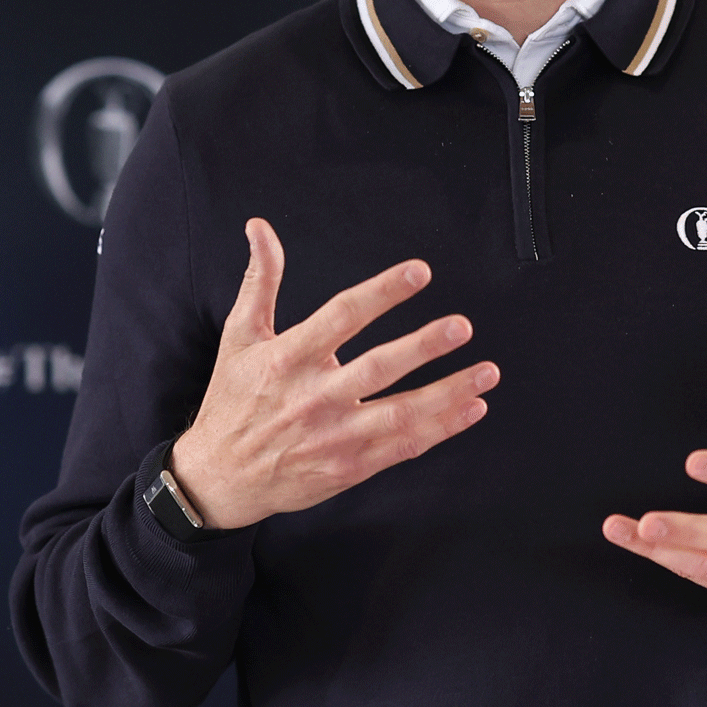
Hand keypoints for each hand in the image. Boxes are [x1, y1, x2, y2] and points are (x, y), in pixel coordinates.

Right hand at [169, 219, 498, 530]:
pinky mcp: (349, 467)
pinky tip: (471, 408)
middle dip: (423, 346)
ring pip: (400, 412)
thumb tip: (260, 228)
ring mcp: (335, 436)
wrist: (220, 478)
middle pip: (378, 367)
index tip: (419, 272)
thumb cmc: (232, 401)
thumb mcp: (238, 337)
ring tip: (486, 372)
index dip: (382, 292)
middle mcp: (314, 398)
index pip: (342, 316)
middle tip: (461, 326)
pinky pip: (403, 446)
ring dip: (448, 392)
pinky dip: (441, 428)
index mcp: (288, 359)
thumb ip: (260, 281)